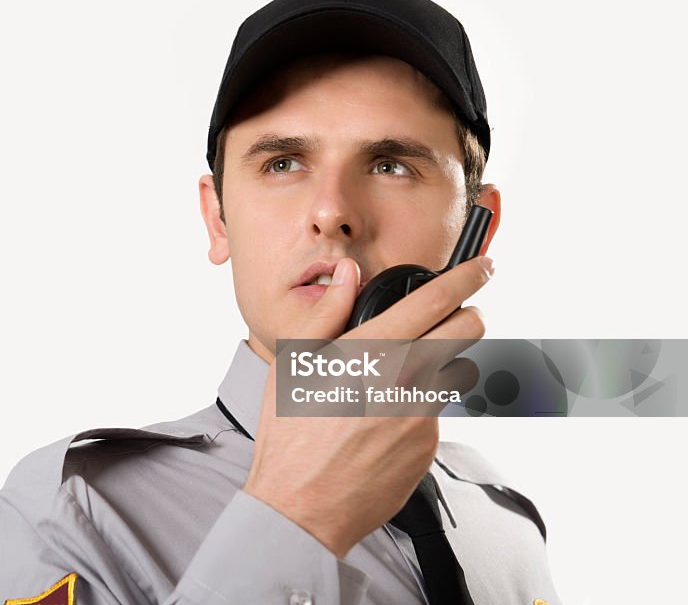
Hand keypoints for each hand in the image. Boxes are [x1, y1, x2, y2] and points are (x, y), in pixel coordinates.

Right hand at [242, 256, 492, 557]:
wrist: (301, 505)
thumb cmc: (290, 434)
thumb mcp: (293, 362)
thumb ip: (327, 312)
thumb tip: (348, 274)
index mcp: (372, 349)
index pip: (438, 299)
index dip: (469, 276)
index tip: (483, 267)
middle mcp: (406, 378)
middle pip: (470, 331)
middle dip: (467, 317)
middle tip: (450, 320)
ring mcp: (423, 415)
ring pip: (455, 374)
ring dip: (440, 367)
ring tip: (398, 382)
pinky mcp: (429, 446)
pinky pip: (436, 415)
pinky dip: (419, 410)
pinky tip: (382, 424)